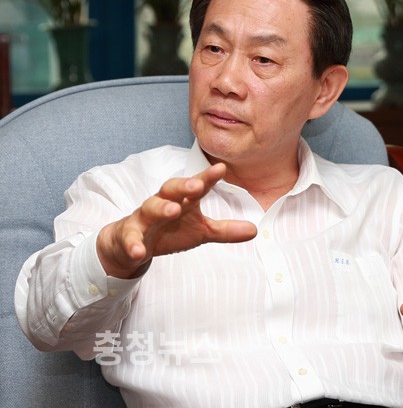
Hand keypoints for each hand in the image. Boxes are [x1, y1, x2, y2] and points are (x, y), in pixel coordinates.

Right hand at [97, 163, 256, 278]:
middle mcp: (163, 202)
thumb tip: (255, 230)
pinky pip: (130, 237)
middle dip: (183, 185)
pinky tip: (139, 252)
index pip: (196, 185)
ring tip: (172, 210)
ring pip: (150, 207)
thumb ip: (225, 230)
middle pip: (171, 188)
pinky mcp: (128, 234)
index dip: (208, 177)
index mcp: (182, 200)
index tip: (221, 169)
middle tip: (196, 185)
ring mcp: (144, 218)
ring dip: (161, 207)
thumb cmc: (170, 230)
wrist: (131, 244)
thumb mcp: (200, 231)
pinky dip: (134, 244)